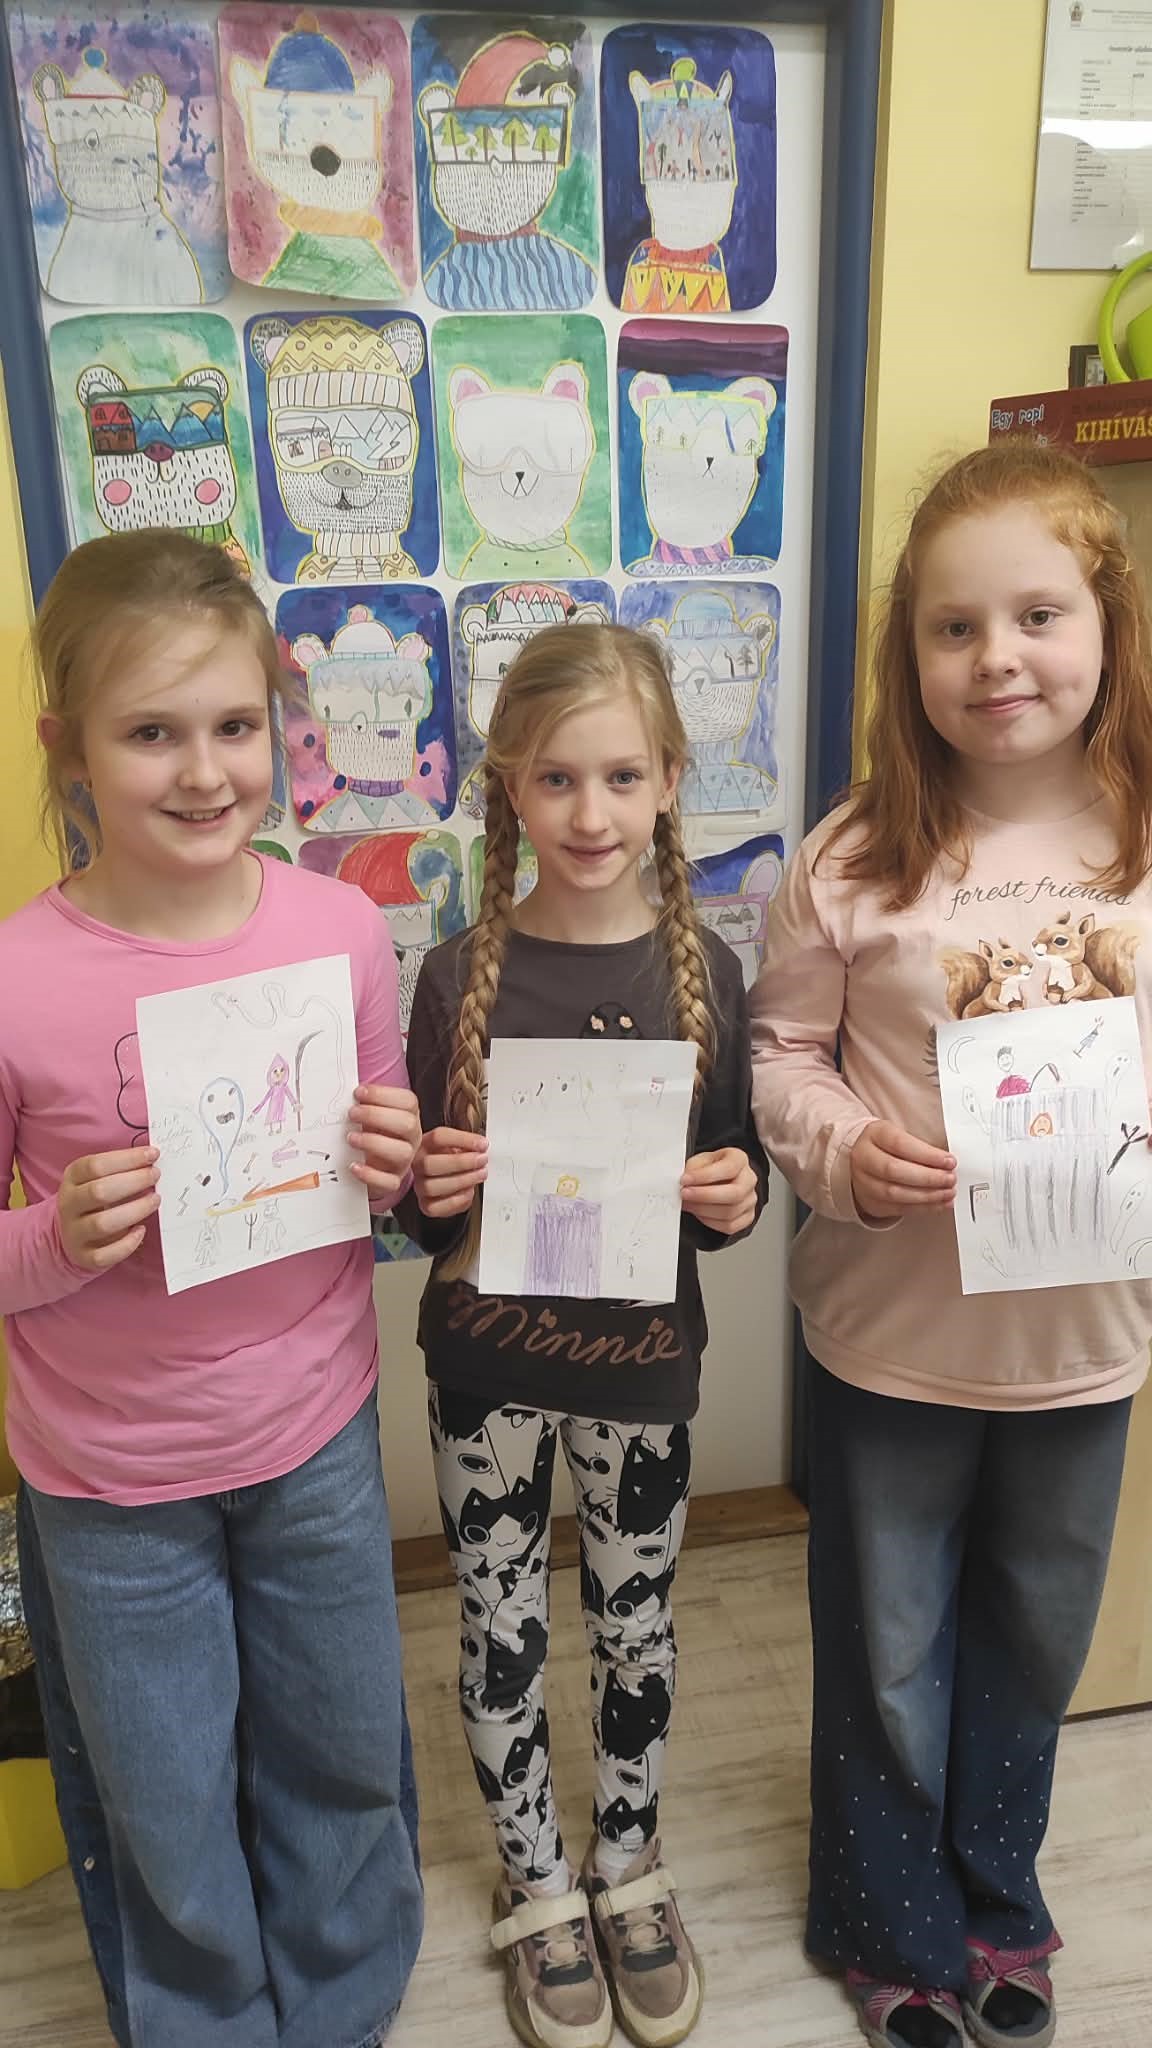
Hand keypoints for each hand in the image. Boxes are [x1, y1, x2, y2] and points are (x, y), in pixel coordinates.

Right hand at [57, 1147, 160, 1272]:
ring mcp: (75, 1233)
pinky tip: (141, 1230)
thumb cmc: (94, 1200)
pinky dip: (127, 1244)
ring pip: (102, 1223)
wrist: (71, 1236)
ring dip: (134, 1210)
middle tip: (155, 1175)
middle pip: (98, 1192)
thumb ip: (120, 1169)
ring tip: (155, 1200)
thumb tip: (152, 1156)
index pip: (95, 1165)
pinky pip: (105, 1255)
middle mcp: (69, 1205)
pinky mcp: (85, 1256)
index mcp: (72, 1179)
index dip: (127, 1159)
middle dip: (133, 1181)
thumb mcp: (97, 1179)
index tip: (152, 1154)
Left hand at [347, 1086, 420, 1199]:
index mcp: (410, 1117)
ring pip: (402, 1152)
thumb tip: (345, 1094)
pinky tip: (354, 1165)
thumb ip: (364, 1105)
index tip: (359, 1093)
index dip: (383, 1094)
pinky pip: (389, 1181)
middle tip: (352, 1113)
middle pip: (407, 1124)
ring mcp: (404, 1162)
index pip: (408, 1101)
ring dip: (374, 1142)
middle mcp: (412, 1138)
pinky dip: (370, 1174)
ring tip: (351, 1138)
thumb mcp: (372, 1117)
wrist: (373, 1167)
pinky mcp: (393, 1181)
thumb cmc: (372, 1134)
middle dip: (377, 1116)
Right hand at [413, 1126, 488, 1217]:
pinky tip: (469, 1191)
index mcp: (425, 1144)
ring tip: (480, 1175)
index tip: (482, 1144)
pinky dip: (457, 1199)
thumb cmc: (453, 1160)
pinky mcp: (426, 1205)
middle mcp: (417, 1164)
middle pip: (429, 1163)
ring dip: (461, 1180)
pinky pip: (436, 1206)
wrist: (447, 1180)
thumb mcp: (460, 1146)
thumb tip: (481, 1146)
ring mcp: (419, 1186)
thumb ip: (468, 1144)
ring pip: (431, 1186)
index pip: (438, 1137)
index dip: (463, 1140)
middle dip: (461, 1162)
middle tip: (482, 1160)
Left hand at [680, 1147, 758, 1235]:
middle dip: (704, 1196)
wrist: (719, 1180)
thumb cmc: (711, 1168)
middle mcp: (749, 1179)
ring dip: (703, 1210)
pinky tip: (699, 1213)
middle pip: (734, 1194)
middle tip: (685, 1194)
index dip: (705, 1176)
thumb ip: (693, 1169)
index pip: (728, 1168)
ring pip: (729, 1212)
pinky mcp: (747, 1217)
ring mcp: (750, 1200)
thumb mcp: (700, 1160)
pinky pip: (729, 1226)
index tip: (685, 1179)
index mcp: (739, 1160)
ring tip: (688, 1203)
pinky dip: (710, 1221)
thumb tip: (685, 1183)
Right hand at [850, 1120, 955, 1219]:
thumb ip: (922, 1147)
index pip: (900, 1144)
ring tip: (948, 1193)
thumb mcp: (902, 1135)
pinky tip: (939, 1204)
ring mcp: (864, 1181)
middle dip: (927, 1177)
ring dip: (927, 1195)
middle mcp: (864, 1157)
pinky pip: (898, 1208)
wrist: (865, 1162)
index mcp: (874, 1134)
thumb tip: (948, 1163)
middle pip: (894, 1170)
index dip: (926, 1154)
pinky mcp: (871, 1202)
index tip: (949, 1161)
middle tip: (949, 1179)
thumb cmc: (889, 1147)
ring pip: (894, 1193)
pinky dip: (923, 1208)